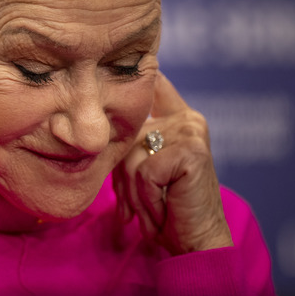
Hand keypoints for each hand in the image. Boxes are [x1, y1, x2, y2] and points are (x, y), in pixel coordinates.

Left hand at [113, 72, 231, 254]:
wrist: (196, 242)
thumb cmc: (166, 208)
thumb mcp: (144, 168)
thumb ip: (131, 142)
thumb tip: (98, 123)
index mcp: (178, 118)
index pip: (155, 83)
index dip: (140, 72)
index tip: (131, 53)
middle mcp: (187, 119)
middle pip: (126, 135)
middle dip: (124, 177)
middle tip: (142, 202)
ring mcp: (191, 132)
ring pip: (131, 155)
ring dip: (136, 192)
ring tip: (157, 205)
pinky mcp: (191, 151)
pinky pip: (144, 171)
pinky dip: (148, 197)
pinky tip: (166, 206)